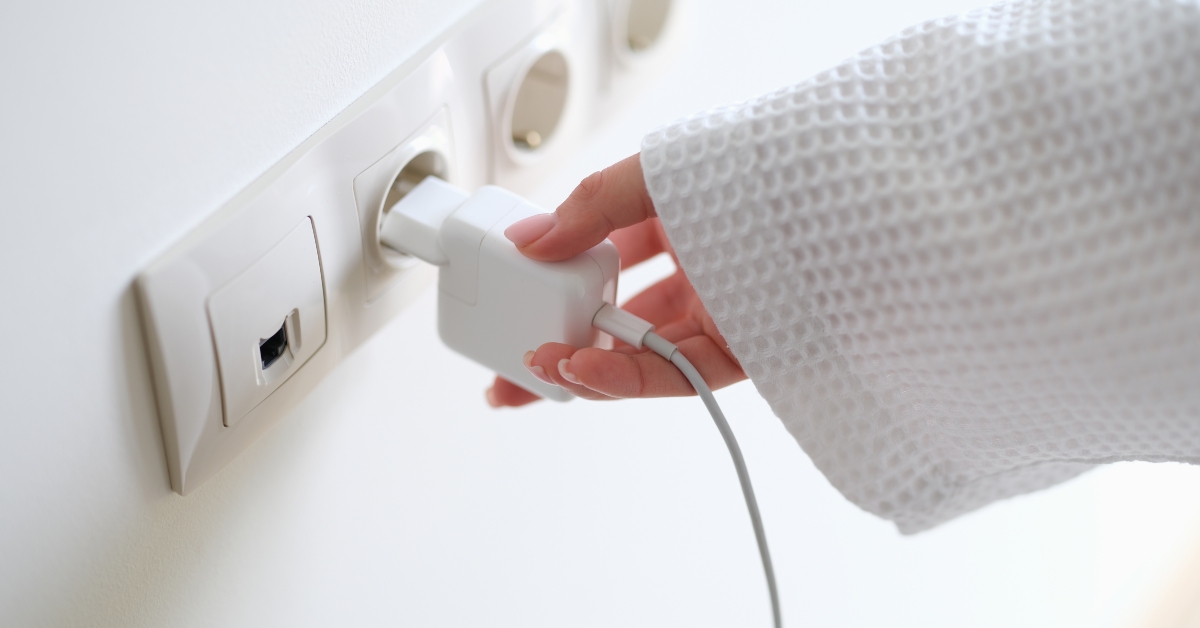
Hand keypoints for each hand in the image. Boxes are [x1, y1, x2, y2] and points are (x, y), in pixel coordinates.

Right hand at [485, 153, 745, 406]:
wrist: (849, 202)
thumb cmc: (769, 173)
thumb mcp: (660, 175)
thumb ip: (592, 206)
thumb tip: (529, 241)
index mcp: (681, 222)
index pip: (604, 259)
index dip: (559, 281)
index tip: (517, 295)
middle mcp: (699, 272)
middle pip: (614, 320)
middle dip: (559, 346)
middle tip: (512, 365)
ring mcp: (719, 315)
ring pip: (637, 357)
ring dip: (582, 369)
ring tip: (537, 370)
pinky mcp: (741, 354)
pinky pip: (675, 374)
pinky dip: (624, 378)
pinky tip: (582, 371)